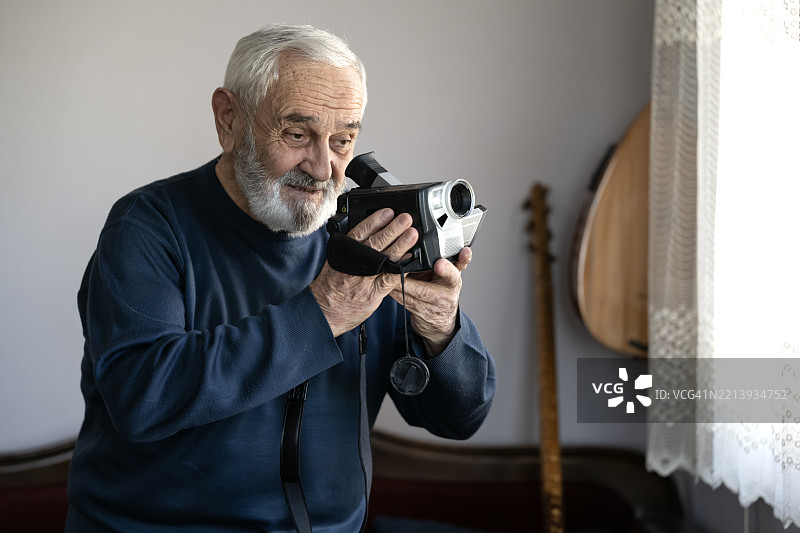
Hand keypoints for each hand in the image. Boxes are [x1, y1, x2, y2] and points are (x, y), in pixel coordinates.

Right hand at [310, 209, 418, 336]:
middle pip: (375, 242)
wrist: (323, 311)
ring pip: (384, 258)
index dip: (375, 220)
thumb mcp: (335, 261)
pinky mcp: (373, 293)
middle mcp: (355, 264)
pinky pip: (390, 278)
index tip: (388, 211)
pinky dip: (401, 268)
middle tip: (405, 218)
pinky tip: (410, 259)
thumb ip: (350, 249)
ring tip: (412, 234)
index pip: (360, 232)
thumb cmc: (330, 286)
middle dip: (392, 229)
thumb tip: (368, 233)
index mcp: (344, 252)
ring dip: (400, 245)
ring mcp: (364, 279)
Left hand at [390, 247, 470, 356]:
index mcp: (452, 282)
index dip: (447, 269)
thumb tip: (462, 248)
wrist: (442, 320)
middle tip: (396, 268)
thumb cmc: (445, 291)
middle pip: (424, 290)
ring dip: (395, 285)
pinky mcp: (417, 312)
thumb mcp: (454, 275)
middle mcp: (442, 296)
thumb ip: (456, 261)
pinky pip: (402, 300)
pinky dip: (392, 291)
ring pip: (409, 296)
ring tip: (385, 273)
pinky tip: (384, 283)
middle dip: (408, 281)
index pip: (452, 275)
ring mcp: (429, 307)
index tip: (439, 263)